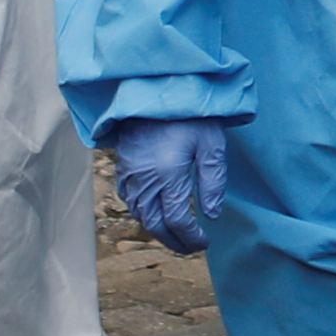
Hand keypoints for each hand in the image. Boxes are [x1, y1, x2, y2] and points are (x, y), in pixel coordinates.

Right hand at [111, 117, 229, 253]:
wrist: (155, 88)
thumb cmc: (189, 114)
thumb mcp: (211, 144)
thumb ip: (213, 181)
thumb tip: (212, 215)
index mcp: (168, 174)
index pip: (178, 220)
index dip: (192, 237)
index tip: (205, 241)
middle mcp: (145, 179)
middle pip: (156, 225)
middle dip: (174, 242)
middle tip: (191, 247)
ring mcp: (130, 173)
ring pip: (140, 215)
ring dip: (157, 230)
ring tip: (176, 235)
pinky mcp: (123, 165)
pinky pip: (129, 200)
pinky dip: (143, 214)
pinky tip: (155, 214)